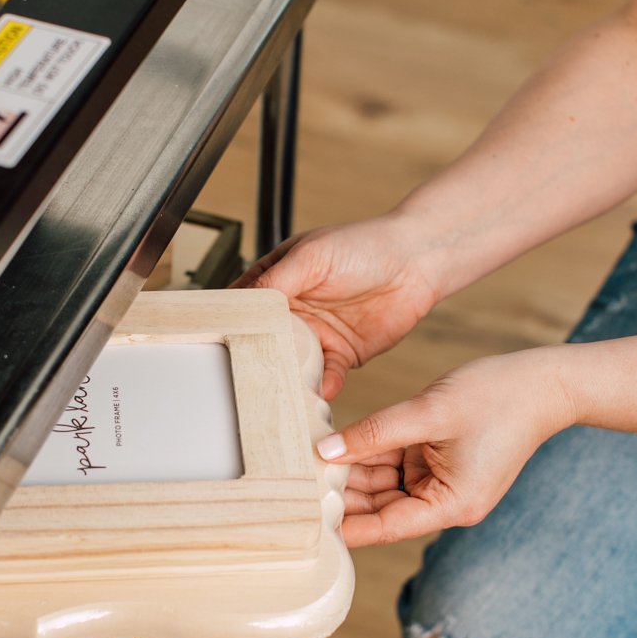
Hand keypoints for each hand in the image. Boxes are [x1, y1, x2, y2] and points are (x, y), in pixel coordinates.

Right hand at [235, 217, 438, 398]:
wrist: (417, 261)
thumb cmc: (364, 245)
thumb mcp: (311, 255)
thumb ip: (275, 280)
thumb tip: (244, 304)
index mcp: (277, 280)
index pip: (244, 305)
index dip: (231, 322)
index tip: (219, 342)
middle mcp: (293, 310)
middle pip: (264, 341)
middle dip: (257, 358)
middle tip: (246, 376)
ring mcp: (316, 333)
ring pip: (293, 362)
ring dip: (288, 377)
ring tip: (280, 392)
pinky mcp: (342, 353)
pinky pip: (326, 374)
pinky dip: (322, 384)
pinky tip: (320, 389)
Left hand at [316, 349, 575, 546]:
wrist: (545, 382)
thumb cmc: (499, 397)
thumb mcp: (429, 412)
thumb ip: (374, 433)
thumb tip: (326, 450)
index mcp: (451, 505)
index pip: (385, 526)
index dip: (344, 526)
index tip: (304, 525)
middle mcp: (445, 501)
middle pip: (381, 508)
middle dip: (342, 496)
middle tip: (293, 487)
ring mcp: (441, 482)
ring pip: (384, 484)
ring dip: (351, 473)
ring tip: (306, 463)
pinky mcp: (438, 461)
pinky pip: (395, 464)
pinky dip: (369, 455)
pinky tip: (335, 446)